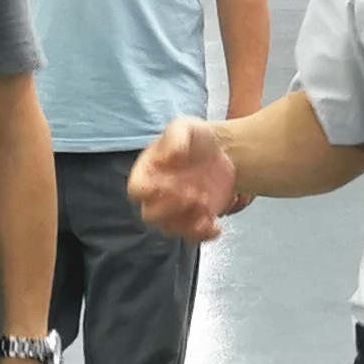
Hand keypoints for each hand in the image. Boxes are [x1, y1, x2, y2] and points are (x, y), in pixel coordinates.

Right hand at [129, 117, 238, 241]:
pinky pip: (191, 236)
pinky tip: (215, 226)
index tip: (170, 183)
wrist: (226, 150)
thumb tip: (169, 158)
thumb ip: (175, 138)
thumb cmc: (197, 137)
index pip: (137, 190)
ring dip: (187, 223)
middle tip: (193, 195)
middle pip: (150, 215)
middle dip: (171, 208)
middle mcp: (157, 195)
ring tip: (206, 204)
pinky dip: (202, 235)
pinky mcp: (194, 220)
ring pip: (169, 228)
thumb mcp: (185, 127)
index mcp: (148, 173)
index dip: (150, 192)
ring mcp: (175, 210)